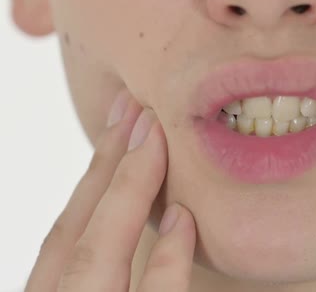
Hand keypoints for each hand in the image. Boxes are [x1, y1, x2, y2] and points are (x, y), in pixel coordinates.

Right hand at [24, 89, 196, 291]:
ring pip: (95, 256)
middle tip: (136, 107)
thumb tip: (164, 226)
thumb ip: (112, 274)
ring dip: (126, 192)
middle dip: (104, 165)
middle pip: (74, 232)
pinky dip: (167, 259)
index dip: (94, 177)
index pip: (65, 236)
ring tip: (156, 138)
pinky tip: (183, 218)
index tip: (122, 126)